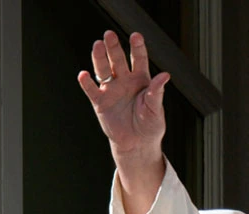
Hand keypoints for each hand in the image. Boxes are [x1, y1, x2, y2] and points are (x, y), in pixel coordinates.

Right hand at [77, 31, 168, 213]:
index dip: (137, 48)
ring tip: (97, 45)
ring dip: (99, 58)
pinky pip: (91, 90)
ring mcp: (111, 90)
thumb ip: (157, 92)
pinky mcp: (100, 102)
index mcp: (141, 80)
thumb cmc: (150, 125)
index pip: (139, 59)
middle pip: (118, 60)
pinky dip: (87, 83)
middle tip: (109, 35)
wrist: (137, 143)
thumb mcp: (156, 109)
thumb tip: (165, 76)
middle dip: (114, 47)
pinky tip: (84, 75)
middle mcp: (125, 81)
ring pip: (103, 70)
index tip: (136, 36)